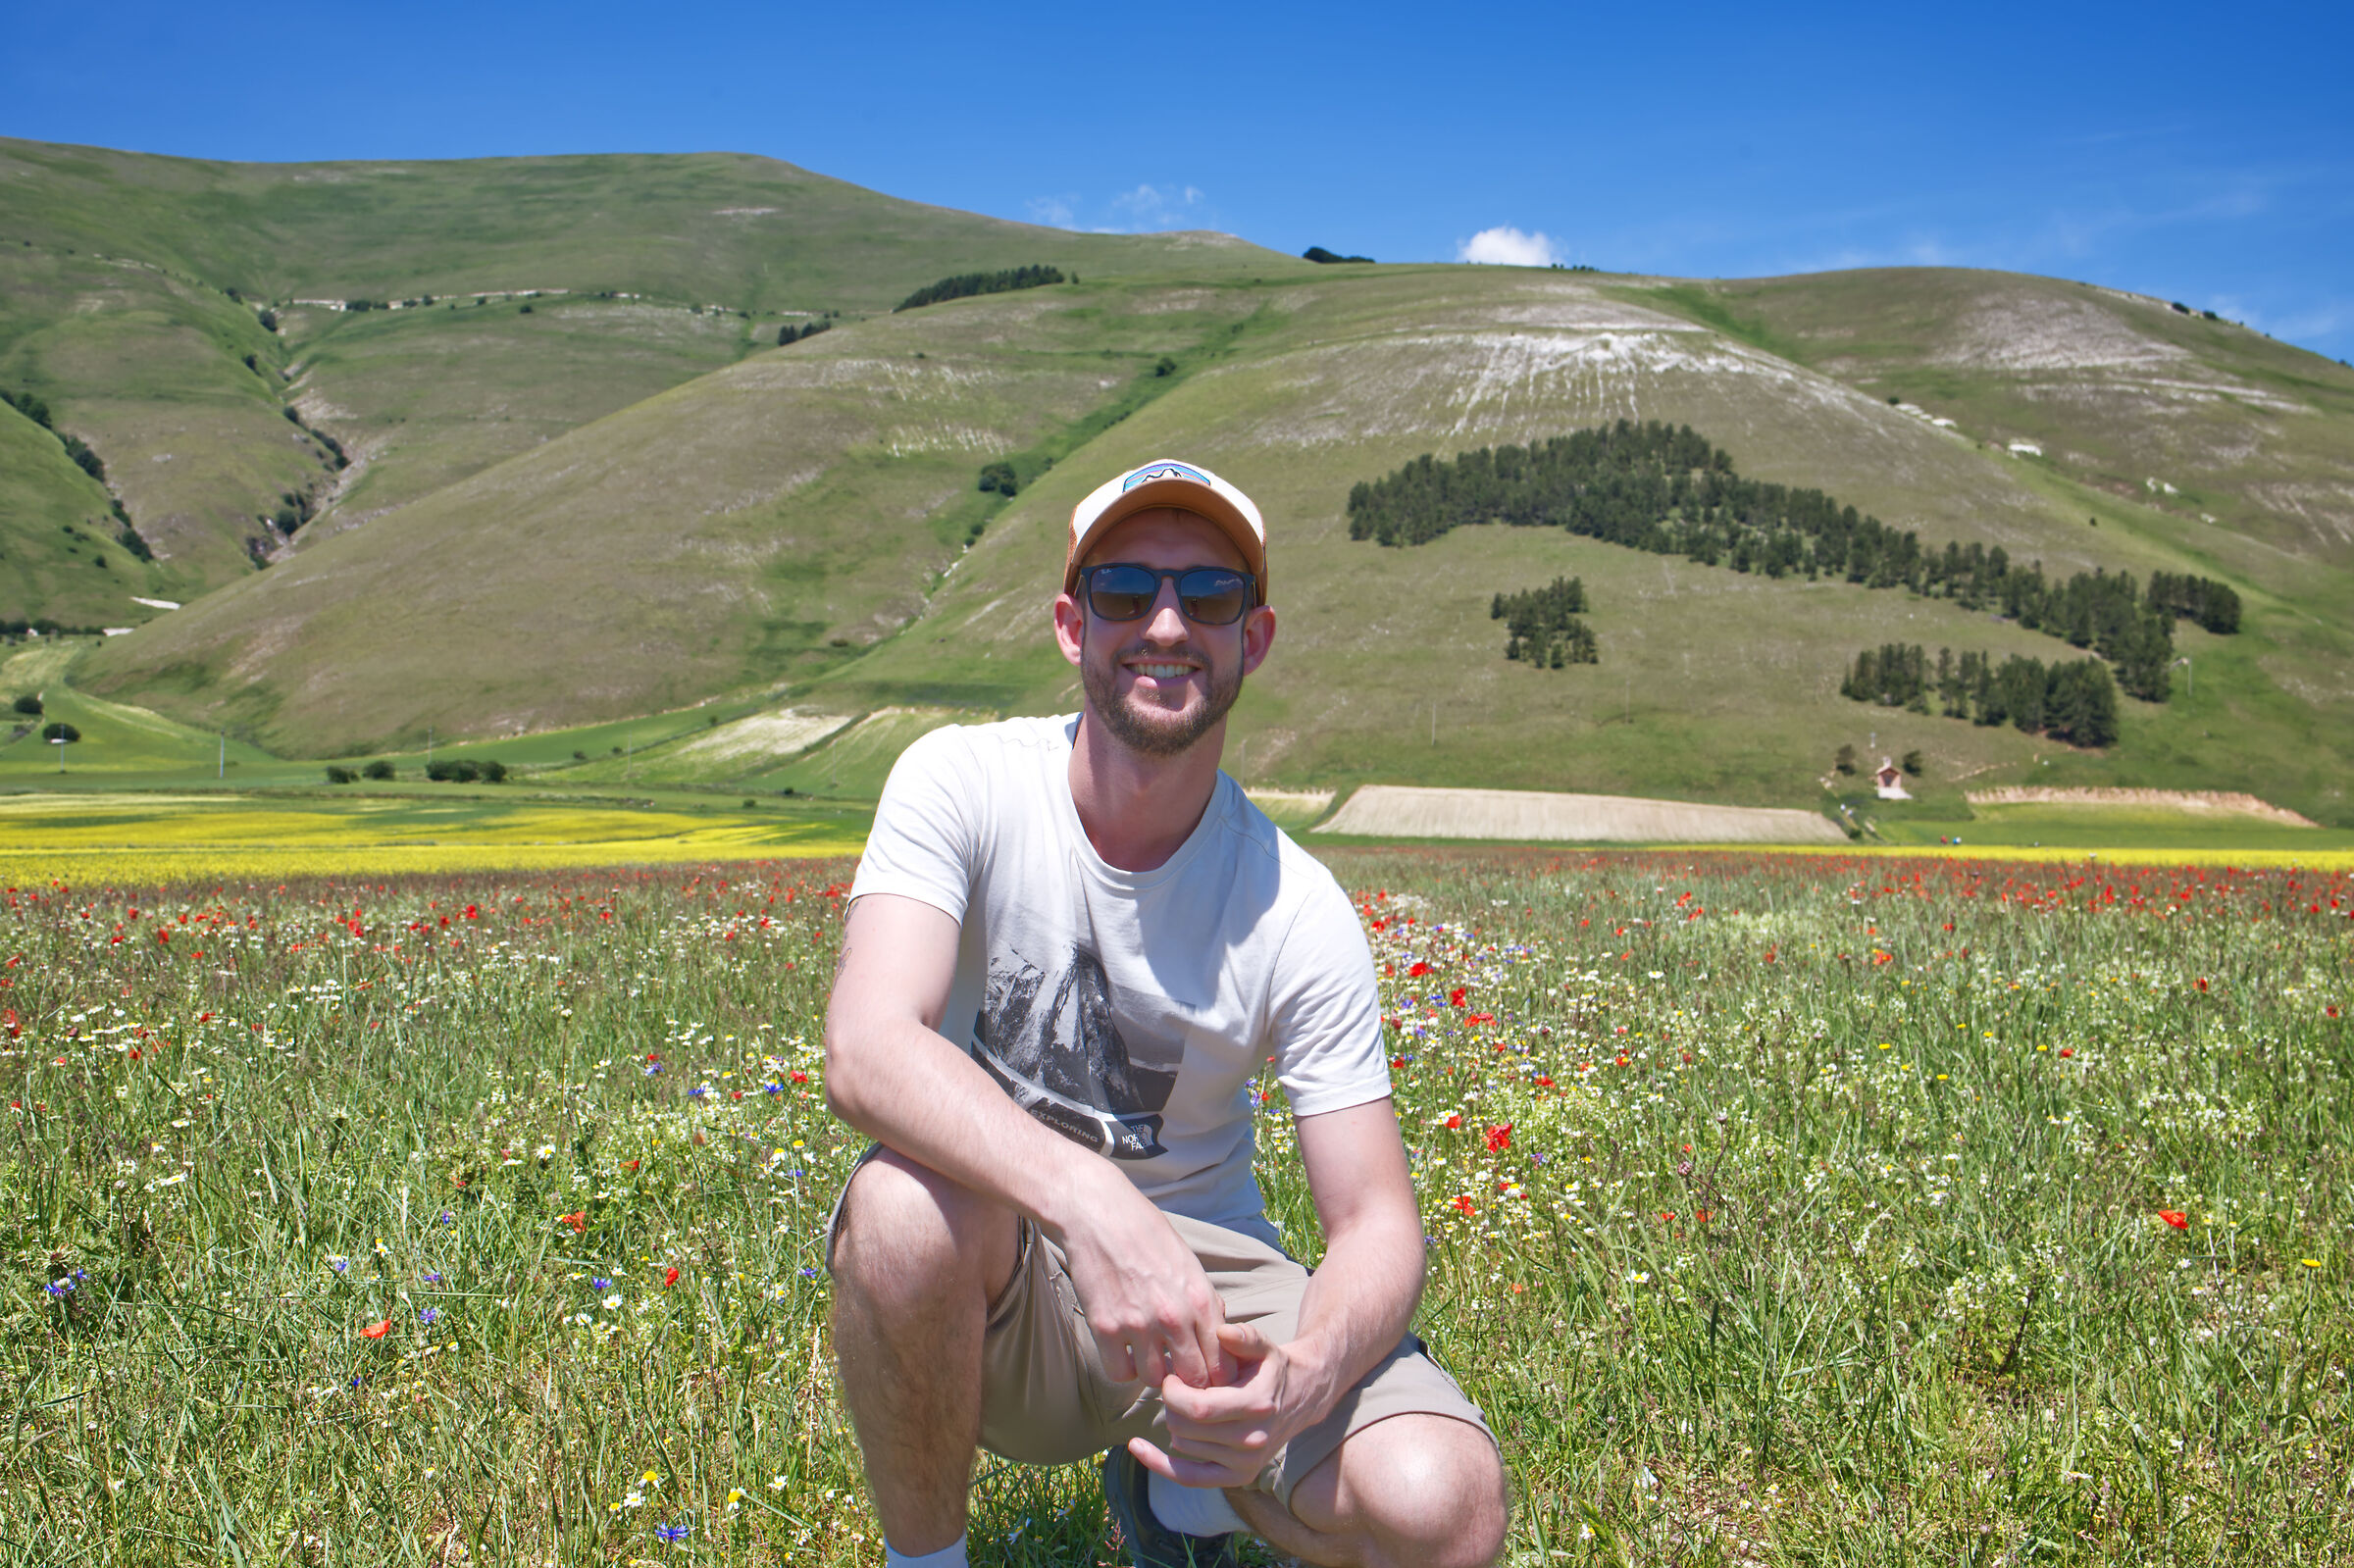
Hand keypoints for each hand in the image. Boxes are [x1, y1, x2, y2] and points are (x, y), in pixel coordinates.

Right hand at [1053, 1173, 1232, 1388]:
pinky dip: (1124, 1368)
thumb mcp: (1189, 1263)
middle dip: (1189, 1381)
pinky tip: (1124, 1349)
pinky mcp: (1105, 1327)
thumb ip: (1205, 1302)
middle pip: (1194, 1379)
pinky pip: (1120, 1373)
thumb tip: (1220, 1334)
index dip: (1218, 1376)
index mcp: (1200, 1299)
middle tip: (1178, 1372)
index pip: (1223, 1364)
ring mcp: (1138, 1324)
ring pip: (1155, 1380)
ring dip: (1153, 1372)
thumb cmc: (1147, 1234)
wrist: (1098, 1213)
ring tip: (1148, 1353)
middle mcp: (1173, 1317)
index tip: (1206, 1372)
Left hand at [1129, 1321, 1328, 1490]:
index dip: (1173, 1392)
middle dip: (1171, 1403)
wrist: (1301, 1399)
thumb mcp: (1264, 1346)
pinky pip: (1188, 1478)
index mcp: (1257, 1405)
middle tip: (1176, 1386)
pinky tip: (1136, 1447)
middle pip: (1185, 1427)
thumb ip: (1244, 1336)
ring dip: (1175, 1422)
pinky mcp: (1237, 1477)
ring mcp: (1245, 1463)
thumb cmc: (1272, 1367)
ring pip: (1182, 1445)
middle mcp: (1252, 1440)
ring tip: (1186, 1403)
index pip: (1199, 1408)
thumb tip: (1222, 1330)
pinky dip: (1159, 1463)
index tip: (1170, 1375)